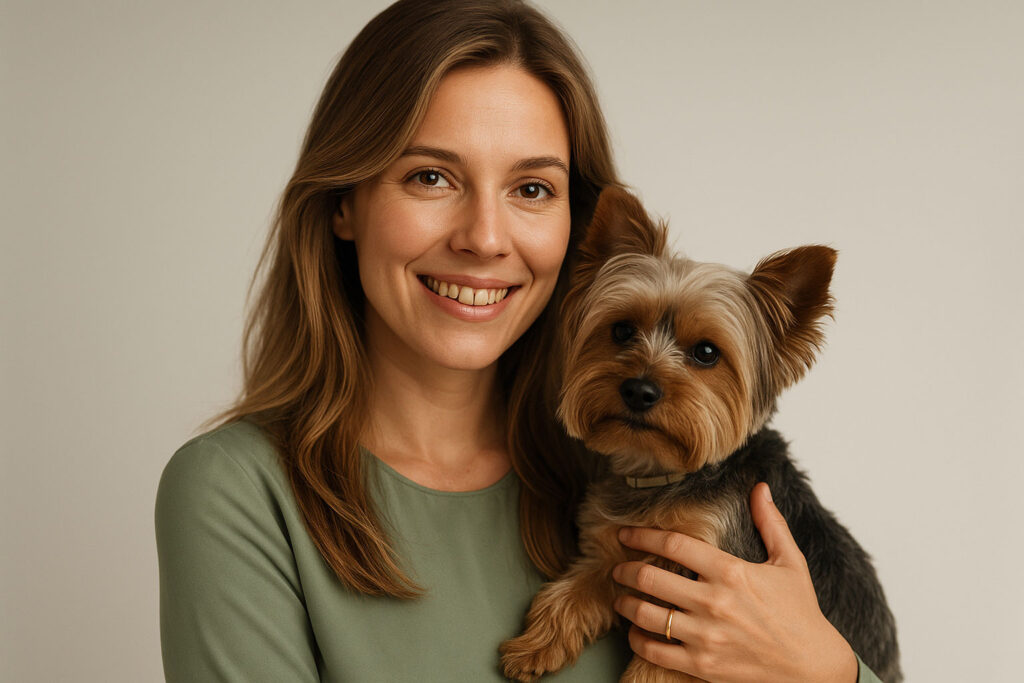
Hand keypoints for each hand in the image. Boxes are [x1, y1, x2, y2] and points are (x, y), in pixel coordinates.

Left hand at [612, 482, 857, 682]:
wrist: (815, 669)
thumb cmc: (801, 613)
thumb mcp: (790, 563)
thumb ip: (770, 523)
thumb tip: (759, 487)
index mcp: (731, 572)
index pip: (675, 545)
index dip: (643, 536)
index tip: (626, 534)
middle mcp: (714, 603)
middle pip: (651, 578)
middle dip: (626, 570)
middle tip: (618, 567)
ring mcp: (706, 636)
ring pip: (646, 615)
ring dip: (626, 604)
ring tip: (621, 598)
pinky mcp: (703, 666)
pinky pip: (655, 651)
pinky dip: (637, 640)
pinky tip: (636, 632)